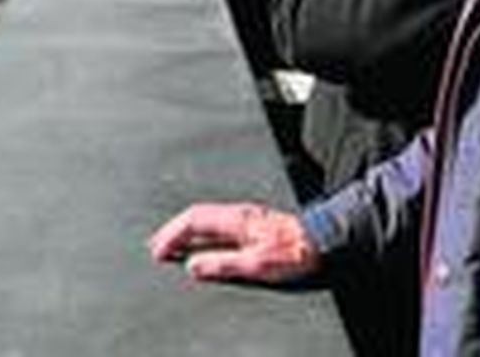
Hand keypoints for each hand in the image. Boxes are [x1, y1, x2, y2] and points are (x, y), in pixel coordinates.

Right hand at [148, 202, 318, 283]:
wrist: (323, 239)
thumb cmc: (295, 251)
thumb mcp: (257, 264)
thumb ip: (223, 263)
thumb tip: (193, 266)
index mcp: (235, 219)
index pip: (193, 221)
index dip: (172, 235)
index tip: (158, 251)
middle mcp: (238, 213)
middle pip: (195, 216)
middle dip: (173, 230)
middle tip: (156, 246)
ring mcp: (245, 217)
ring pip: (205, 218)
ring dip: (185, 230)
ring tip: (172, 243)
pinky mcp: (253, 224)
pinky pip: (216, 223)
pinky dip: (200, 232)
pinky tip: (202, 242)